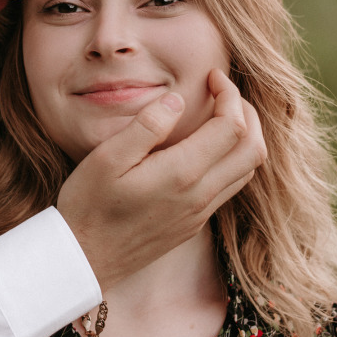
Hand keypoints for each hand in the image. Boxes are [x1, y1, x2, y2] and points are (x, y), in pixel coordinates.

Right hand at [56, 69, 265, 292]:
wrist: (83, 259)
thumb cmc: (88, 206)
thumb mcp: (106, 158)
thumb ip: (147, 126)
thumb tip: (178, 101)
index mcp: (182, 174)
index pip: (232, 126)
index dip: (229, 94)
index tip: (212, 76)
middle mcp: (200, 196)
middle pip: (253, 149)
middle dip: (247, 113)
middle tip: (224, 91)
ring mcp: (200, 213)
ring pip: (247, 171)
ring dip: (245, 137)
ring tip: (221, 114)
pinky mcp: (194, 224)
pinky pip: (230, 187)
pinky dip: (233, 159)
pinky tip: (207, 147)